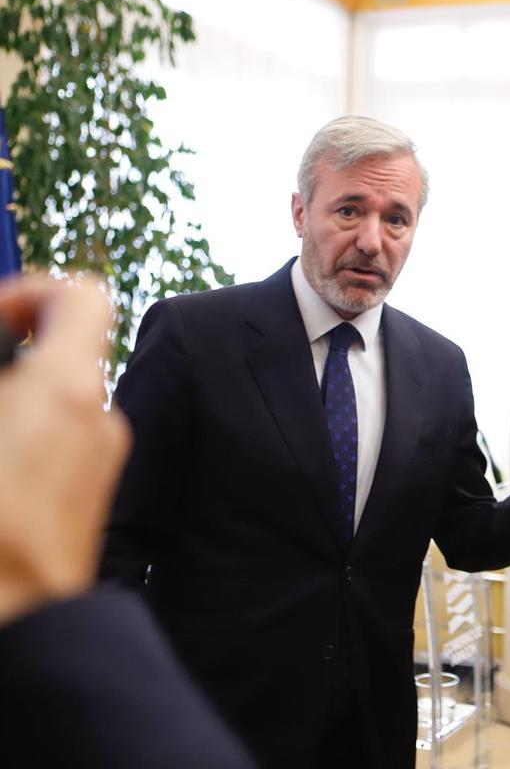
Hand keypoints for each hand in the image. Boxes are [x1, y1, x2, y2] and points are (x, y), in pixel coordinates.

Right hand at [0, 274, 129, 625]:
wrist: (20, 617)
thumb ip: (2, 367)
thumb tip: (5, 362)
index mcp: (65, 386)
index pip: (83, 295)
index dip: (33, 290)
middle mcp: (98, 414)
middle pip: (65, 348)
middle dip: (10, 353)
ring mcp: (101, 454)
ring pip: (57, 396)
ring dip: (16, 398)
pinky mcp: (92, 490)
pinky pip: (60, 437)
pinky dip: (26, 434)